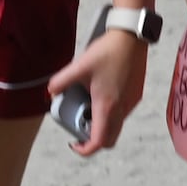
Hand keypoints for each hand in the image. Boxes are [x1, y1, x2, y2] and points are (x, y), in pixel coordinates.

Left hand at [45, 27, 146, 156]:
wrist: (131, 36)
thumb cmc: (108, 51)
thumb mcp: (78, 66)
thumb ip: (60, 81)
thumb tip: (50, 92)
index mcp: (106, 106)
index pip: (98, 141)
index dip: (84, 149)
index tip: (74, 143)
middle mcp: (122, 109)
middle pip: (109, 139)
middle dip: (93, 139)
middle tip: (80, 126)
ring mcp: (131, 102)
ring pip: (117, 125)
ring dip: (102, 123)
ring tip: (89, 104)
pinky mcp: (136, 94)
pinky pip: (123, 112)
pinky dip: (111, 112)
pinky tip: (102, 92)